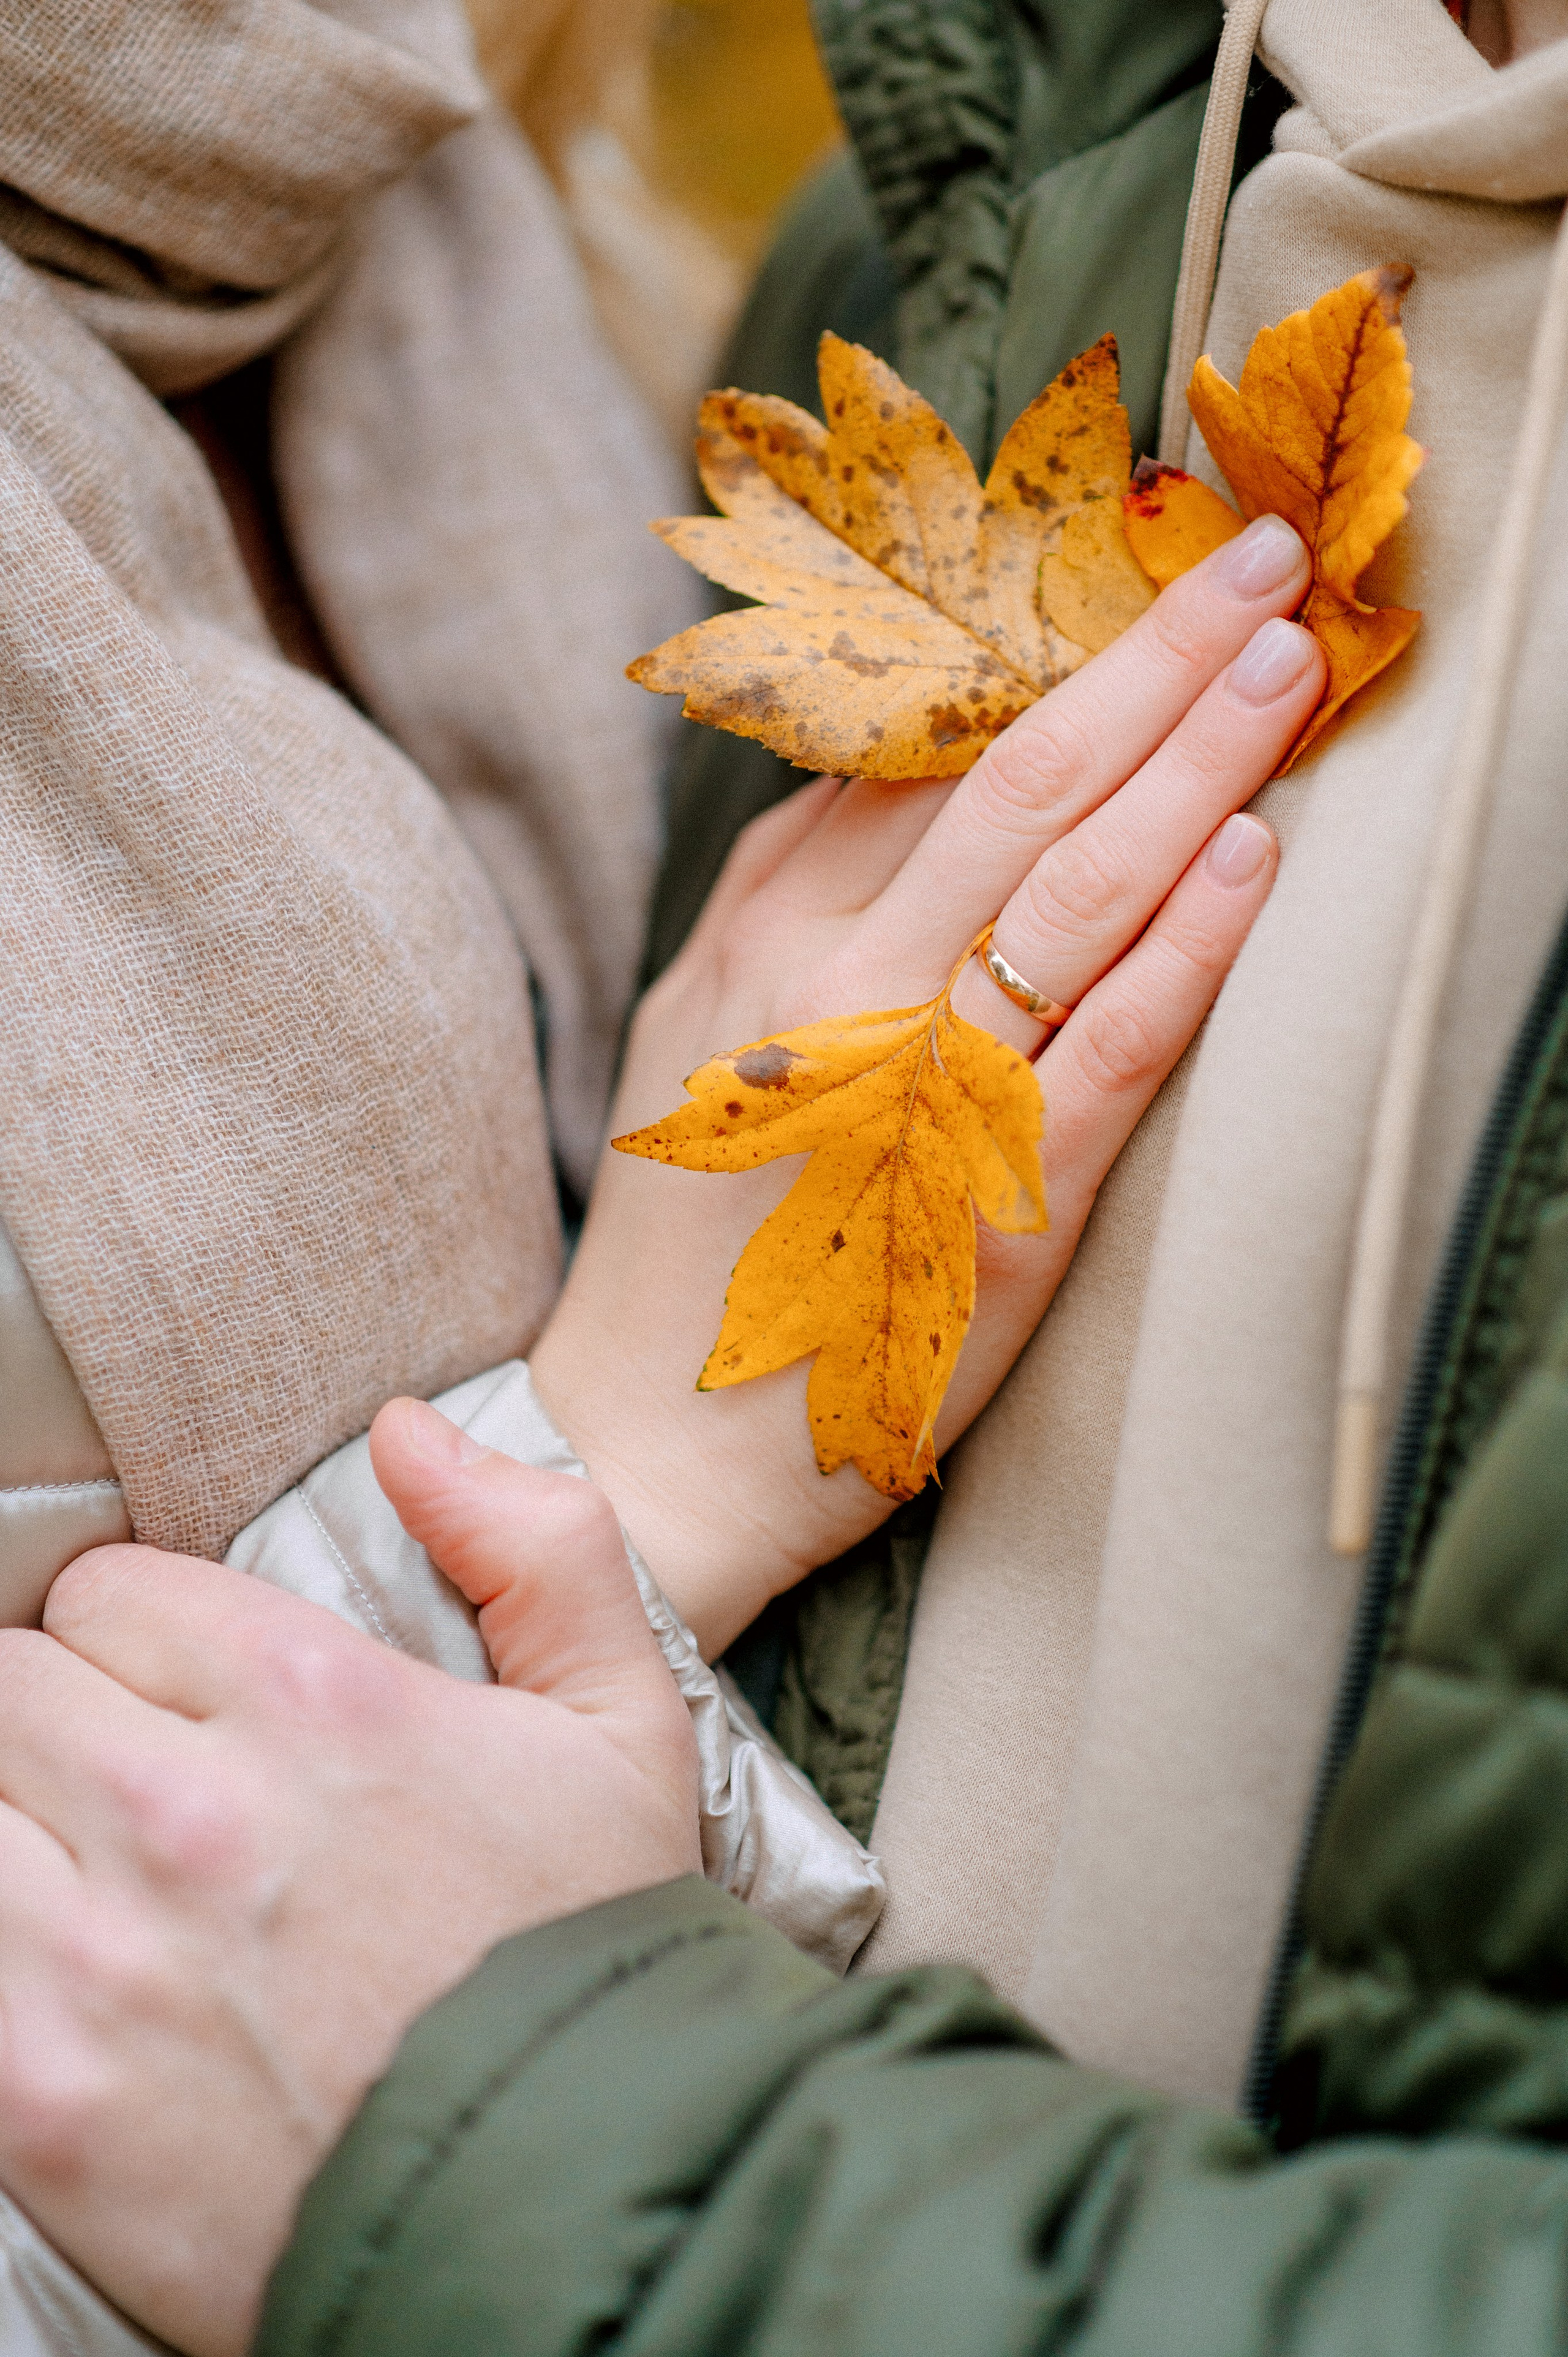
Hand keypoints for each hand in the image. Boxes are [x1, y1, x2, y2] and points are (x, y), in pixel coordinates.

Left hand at [0, 1400, 697, 2356]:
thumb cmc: (589, 1956)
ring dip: (17, 1829)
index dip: (144, 1640)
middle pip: (6, 1687)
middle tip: (127, 1789)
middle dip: (61, 1721)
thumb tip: (404, 1432)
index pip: (108, 1594)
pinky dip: (0, 1941)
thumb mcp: (622, 1724)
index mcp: (313, 1701)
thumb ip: (537, 1543)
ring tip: (91, 1878)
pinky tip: (69, 1966)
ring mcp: (97, 1962)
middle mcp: (187, 1813)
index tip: (183, 1698)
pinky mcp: (37, 2101)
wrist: (571, 2209)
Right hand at [533, 516, 1324, 1655]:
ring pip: (1076, 894)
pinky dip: (1188, 946)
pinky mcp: (995, 1206)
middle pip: (1016, 786)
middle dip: (1145, 658)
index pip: (915, 751)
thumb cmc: (693, 1226)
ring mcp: (916, 1095)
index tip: (1132, 557)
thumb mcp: (706, 1024)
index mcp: (761, 934)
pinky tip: (1254, 855)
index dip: (1036, 639)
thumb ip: (798, 889)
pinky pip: (1110, 1051)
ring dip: (1194, 766)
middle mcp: (833, 991)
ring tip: (1283, 665)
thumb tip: (911, 756)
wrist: (655, 1441)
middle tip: (1253, 561)